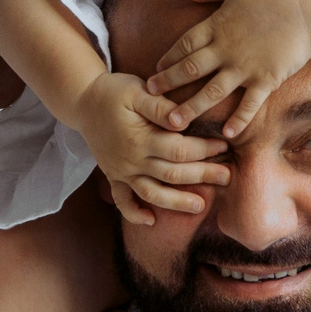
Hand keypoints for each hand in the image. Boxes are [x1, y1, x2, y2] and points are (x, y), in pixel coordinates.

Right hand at [67, 71, 229, 224]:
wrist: (83, 101)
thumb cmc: (115, 92)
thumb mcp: (137, 90)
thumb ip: (160, 107)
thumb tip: (183, 119)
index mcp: (140, 138)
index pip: (179, 149)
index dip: (203, 150)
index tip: (224, 146)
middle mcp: (131, 159)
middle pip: (172, 174)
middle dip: (202, 176)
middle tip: (227, 177)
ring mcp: (121, 171)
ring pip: (151, 193)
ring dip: (176, 202)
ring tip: (200, 207)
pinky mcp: (113, 176)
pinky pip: (122, 200)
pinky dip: (134, 213)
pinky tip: (150, 221)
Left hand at [141, 0, 310, 138]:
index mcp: (218, 25)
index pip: (185, 44)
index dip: (169, 58)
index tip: (156, 69)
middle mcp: (226, 49)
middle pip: (190, 69)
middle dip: (168, 84)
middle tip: (149, 97)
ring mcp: (245, 67)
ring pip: (211, 92)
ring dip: (191, 107)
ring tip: (172, 123)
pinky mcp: (266, 79)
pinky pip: (249, 104)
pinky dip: (238, 119)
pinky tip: (227, 134)